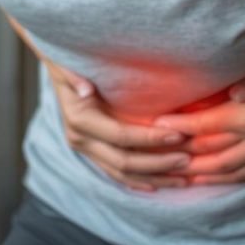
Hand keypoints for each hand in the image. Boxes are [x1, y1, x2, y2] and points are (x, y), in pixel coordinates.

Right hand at [43, 58, 191, 191]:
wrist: (57, 66)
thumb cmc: (69, 60)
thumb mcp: (69, 63)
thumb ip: (76, 77)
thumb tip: (86, 90)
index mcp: (79, 118)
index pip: (120, 136)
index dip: (150, 139)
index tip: (178, 135)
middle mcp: (80, 138)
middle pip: (124, 162)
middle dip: (158, 163)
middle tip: (188, 159)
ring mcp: (85, 148)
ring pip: (122, 174)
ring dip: (154, 177)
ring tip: (183, 178)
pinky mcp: (91, 151)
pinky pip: (116, 173)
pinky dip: (138, 181)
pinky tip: (158, 184)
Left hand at [152, 37, 244, 184]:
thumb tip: (230, 93)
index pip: (208, 125)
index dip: (180, 125)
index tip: (157, 122)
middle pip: (215, 154)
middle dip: (185, 156)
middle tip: (160, 154)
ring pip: (235, 170)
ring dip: (207, 174)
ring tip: (183, 174)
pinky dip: (234, 179)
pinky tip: (220, 178)